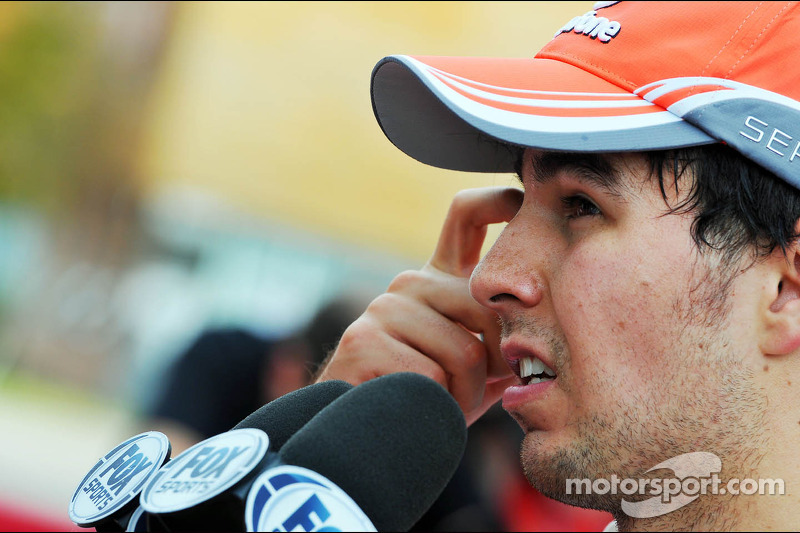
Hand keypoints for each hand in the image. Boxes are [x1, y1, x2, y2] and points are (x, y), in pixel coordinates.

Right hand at [315, 186, 522, 424]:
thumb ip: (503, 332)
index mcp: (439, 277)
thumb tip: (545, 309)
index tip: (522, 202)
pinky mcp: (363, 339)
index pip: (466, 214)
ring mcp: (384, 307)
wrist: (369, 431)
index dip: (498, 200)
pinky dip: (440, 406)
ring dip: (467, 394)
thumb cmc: (433, 393)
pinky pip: (433, 376)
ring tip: (445, 403)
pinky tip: (418, 406)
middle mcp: (412, 282)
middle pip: (484, 305)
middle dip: (499, 359)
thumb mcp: (477, 358)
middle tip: (483, 388)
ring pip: (464, 351)